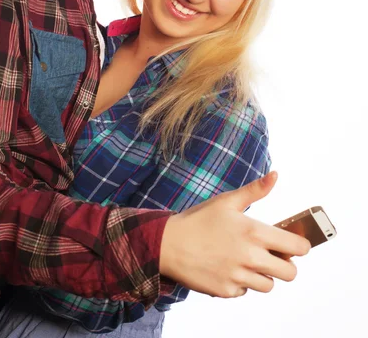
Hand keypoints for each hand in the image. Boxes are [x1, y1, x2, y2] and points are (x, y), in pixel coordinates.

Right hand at [159, 171, 310, 297]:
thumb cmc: (198, 219)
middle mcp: (250, 257)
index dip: (300, 246)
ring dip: (263, 275)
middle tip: (272, 255)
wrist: (167, 244)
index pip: (297, 248)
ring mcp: (238, 277)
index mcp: (254, 232)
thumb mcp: (227, 201)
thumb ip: (255, 190)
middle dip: (285, 264)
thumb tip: (275, 175)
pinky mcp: (226, 291)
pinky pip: (245, 292)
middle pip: (290, 273)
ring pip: (269, 285)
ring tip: (247, 260)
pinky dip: (241, 283)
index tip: (293, 244)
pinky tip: (228, 268)